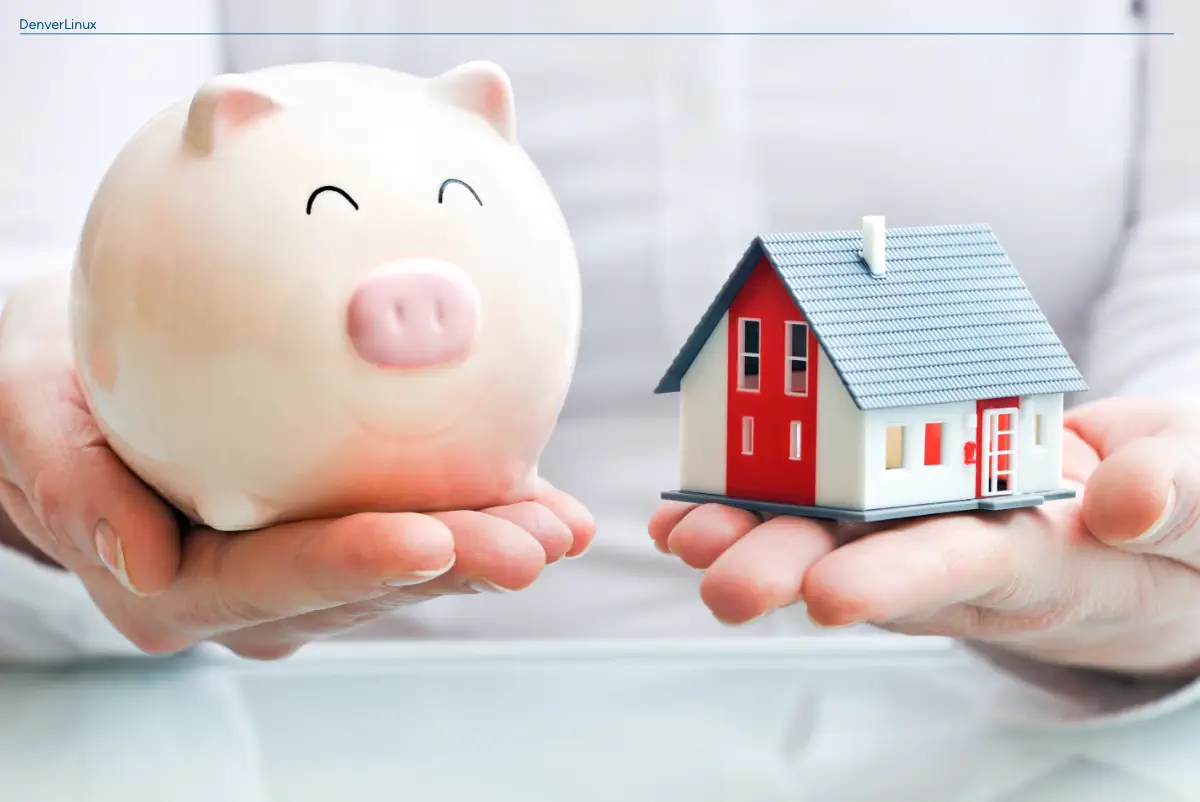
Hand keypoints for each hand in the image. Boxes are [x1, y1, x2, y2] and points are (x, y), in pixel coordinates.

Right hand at [0, 273, 593, 658]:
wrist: (70, 385)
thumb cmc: (39, 388)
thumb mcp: (21, 416)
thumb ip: (69, 489)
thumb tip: (139, 559)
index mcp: (170, 584)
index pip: (271, 580)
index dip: (352, 564)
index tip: (429, 540)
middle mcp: (243, 595)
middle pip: (359, 586)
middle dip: (453, 565)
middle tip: (534, 542)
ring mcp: (293, 573)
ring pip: (402, 570)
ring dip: (484, 547)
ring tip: (559, 526)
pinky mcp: (330, 535)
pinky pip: (414, 530)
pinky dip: (479, 515)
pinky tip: (545, 505)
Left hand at [650, 396, 1199, 676]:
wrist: (1143, 515)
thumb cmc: (1180, 511)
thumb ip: (1179, 497)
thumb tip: (1122, 500)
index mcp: (1049, 559)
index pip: (970, 569)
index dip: (900, 580)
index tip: (830, 595)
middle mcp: (969, 558)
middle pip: (874, 566)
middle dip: (793, 571)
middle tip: (718, 581)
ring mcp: (925, 536)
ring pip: (833, 541)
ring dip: (754, 540)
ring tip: (684, 537)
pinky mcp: (897, 514)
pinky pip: (821, 514)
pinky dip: (752, 509)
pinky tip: (688, 512)